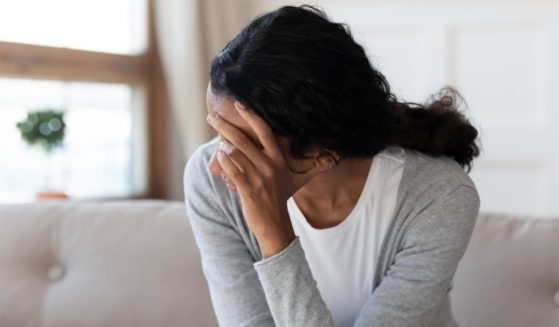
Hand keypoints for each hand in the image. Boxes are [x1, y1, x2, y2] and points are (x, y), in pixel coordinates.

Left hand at [207, 102, 306, 256]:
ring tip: (216, 141)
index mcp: (279, 159)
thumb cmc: (281, 198)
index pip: (265, 131)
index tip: (238, 103)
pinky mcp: (249, 189)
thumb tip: (326, 158)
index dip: (251, 115)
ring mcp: (259, 177)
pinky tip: (219, 156)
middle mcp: (270, 165)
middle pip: (243, 139)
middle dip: (224, 125)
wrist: (275, 224)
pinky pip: (232, 170)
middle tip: (211, 115)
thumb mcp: (295, 180)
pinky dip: (223, 161)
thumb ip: (303, 166)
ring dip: (222, 145)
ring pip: (235, 153)